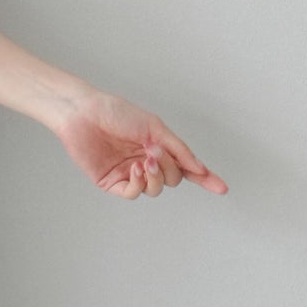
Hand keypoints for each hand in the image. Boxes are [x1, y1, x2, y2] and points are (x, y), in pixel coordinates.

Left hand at [53, 84, 227, 198]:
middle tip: (155, 151)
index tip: (222, 188)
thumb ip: (179, 150)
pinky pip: (133, 193)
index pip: (185, 167)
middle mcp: (146, 162)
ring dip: (155, 177)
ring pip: (154, 189)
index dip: (204, 178)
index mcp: (158, 148)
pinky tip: (134, 168)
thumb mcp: (155, 127)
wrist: (85, 113)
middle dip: (169, 167)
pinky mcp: (111, 183)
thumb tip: (199, 169)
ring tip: (145, 160)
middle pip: (172, 179)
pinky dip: (138, 183)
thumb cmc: (117, 113)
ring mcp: (129, 174)